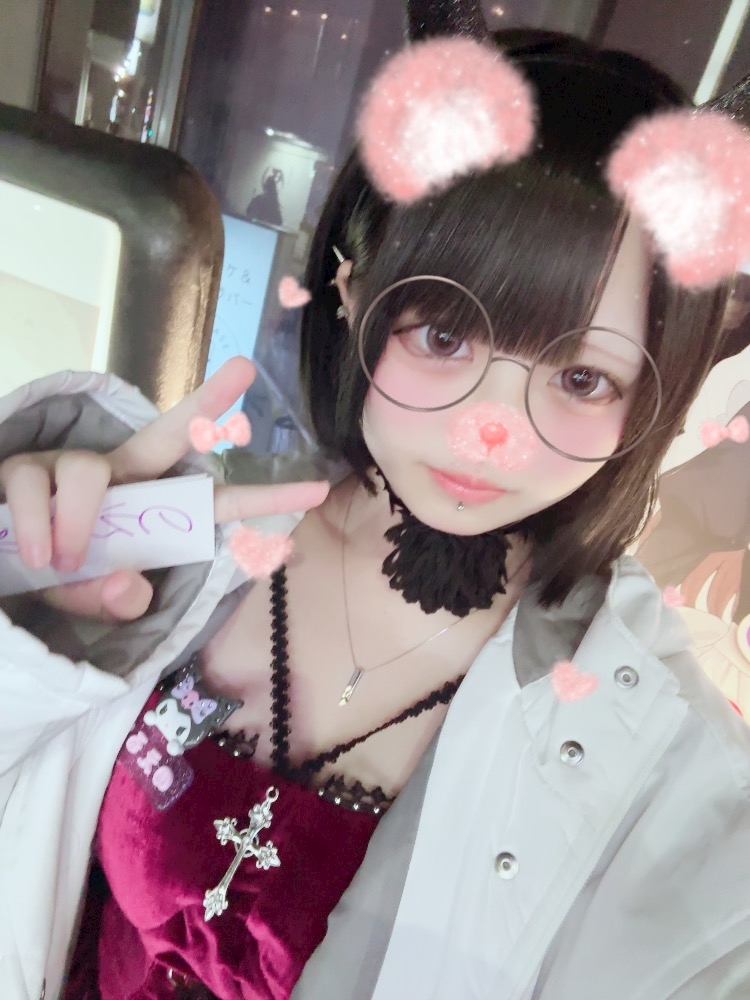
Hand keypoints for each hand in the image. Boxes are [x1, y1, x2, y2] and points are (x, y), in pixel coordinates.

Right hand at [0, 358, 328, 621]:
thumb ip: (110, 599)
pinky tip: (35, 556)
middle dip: (205, 402)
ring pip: (87, 472)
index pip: (212, 503)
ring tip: (60, 561)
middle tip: (245, 368)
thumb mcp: (85, 598)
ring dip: (78, 521)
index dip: (263, 498)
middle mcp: (118, 477)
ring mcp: (68, 467)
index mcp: (147, 508)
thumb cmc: (51, 573)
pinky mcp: (22, 469)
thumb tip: (130, 588)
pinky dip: (36, 526)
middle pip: (165, 433)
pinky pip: (34, 487)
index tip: (319, 489)